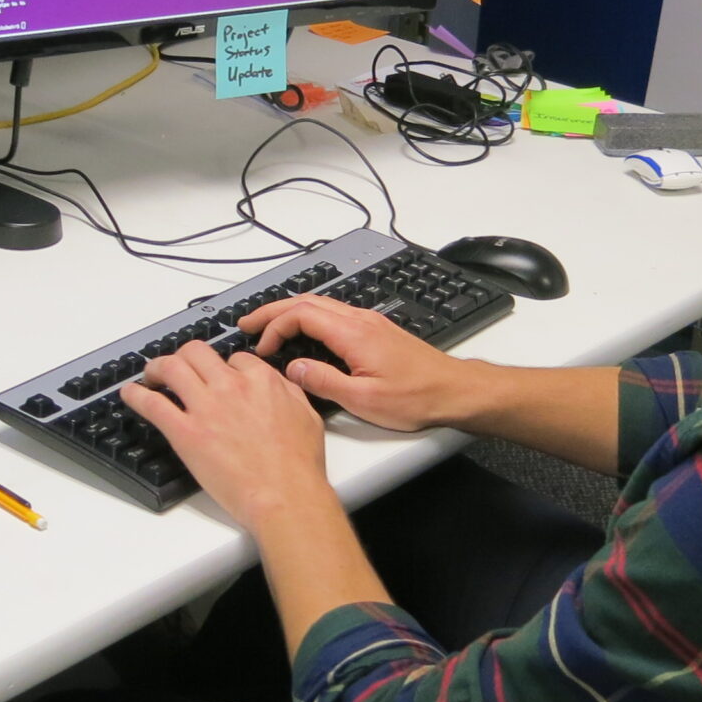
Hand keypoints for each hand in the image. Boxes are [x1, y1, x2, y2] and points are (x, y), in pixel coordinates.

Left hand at [121, 341, 330, 528]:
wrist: (285, 496)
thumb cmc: (298, 466)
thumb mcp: (306, 415)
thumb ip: (288, 392)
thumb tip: (275, 382)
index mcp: (261, 380)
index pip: (234, 358)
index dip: (223, 367)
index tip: (217, 377)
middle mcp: (231, 386)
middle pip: (197, 352)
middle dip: (185, 356)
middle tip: (178, 367)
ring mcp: (206, 408)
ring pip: (171, 367)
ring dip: (157, 366)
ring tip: (151, 375)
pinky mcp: (185, 433)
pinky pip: (152, 404)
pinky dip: (136, 395)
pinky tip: (130, 394)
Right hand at [238, 293, 475, 431]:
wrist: (454, 390)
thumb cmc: (417, 397)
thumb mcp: (364, 400)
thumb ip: (323, 382)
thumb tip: (293, 368)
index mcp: (354, 333)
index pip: (301, 314)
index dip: (274, 327)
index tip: (262, 348)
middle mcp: (361, 320)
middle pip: (307, 301)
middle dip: (273, 311)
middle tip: (247, 324)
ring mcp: (370, 323)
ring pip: (321, 305)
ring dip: (290, 313)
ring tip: (268, 327)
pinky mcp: (376, 331)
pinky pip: (334, 314)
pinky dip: (309, 318)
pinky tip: (303, 334)